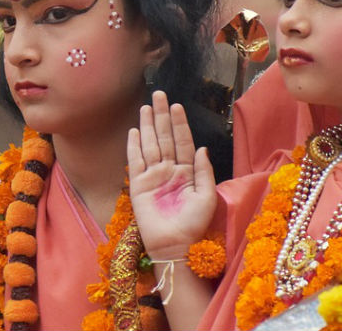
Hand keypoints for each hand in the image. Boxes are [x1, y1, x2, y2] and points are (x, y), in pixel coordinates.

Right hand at [127, 91, 216, 258]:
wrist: (175, 246)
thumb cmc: (194, 225)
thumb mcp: (207, 197)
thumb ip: (204, 171)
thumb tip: (202, 148)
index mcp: (187, 171)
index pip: (183, 141)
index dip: (180, 123)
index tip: (177, 105)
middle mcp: (169, 170)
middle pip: (165, 137)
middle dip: (162, 116)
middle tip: (159, 94)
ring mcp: (153, 176)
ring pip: (150, 144)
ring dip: (148, 125)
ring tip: (146, 106)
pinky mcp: (139, 185)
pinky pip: (135, 161)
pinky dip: (134, 146)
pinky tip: (135, 130)